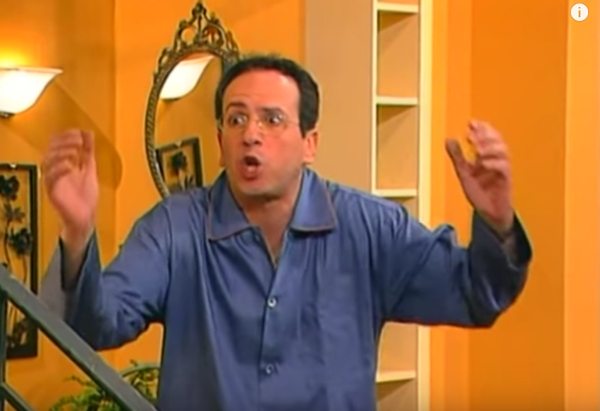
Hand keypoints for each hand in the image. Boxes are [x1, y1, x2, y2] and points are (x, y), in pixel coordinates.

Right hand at [42, 129, 98, 241]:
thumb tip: (88, 133)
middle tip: (77, 139)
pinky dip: (59, 169)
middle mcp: (55, 172)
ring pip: (48, 162)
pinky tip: (70, 165)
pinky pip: (50, 178)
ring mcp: (53, 181)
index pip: (58, 145)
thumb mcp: (90, 169)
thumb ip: (88, 152)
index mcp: (63, 165)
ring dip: (61, 153)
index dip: (66, 136)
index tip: (78, 132)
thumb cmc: (86, 196)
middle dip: (64, 142)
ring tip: (75, 150)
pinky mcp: (52, 192)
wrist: (86, 218)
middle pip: (51, 151)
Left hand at [445, 120, 513, 234]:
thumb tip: (449, 139)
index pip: (488, 137)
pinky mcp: (506, 181)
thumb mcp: (464, 173)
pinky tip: (482, 163)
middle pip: (497, 141)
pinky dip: (493, 163)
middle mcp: (496, 160)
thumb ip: (458, 157)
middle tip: (471, 135)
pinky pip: (504, 168)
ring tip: (476, 148)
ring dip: (490, 147)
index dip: (482, 128)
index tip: (471, 123)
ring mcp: (502, 170)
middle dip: (485, 135)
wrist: (489, 213)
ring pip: (503, 152)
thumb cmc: (480, 192)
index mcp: (488, 156)